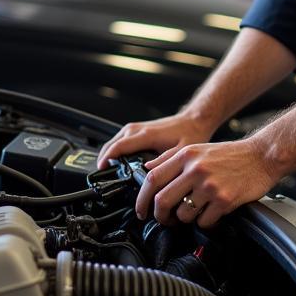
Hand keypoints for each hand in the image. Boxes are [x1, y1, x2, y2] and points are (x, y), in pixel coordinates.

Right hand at [96, 112, 214, 169]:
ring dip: (108, 153)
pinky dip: (115, 148)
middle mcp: (139, 129)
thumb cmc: (190, 134)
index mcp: (146, 135)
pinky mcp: (139, 129)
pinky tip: (117, 160)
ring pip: (115, 140)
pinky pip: (121, 138)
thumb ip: (164, 161)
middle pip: (113, 143)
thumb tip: (147, 171)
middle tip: (102, 175)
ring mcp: (138, 127)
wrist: (194, 120)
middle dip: (104, 157)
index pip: (119, 145)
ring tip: (106, 170)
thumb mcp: (180, 151)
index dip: (108, 158)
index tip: (101, 168)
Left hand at [135, 139, 277, 228]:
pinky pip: (204, 222)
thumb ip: (170, 158)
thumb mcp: (197, 149)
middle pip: (162, 200)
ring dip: (186, 219)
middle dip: (160, 216)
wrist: (262, 156)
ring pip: (183, 215)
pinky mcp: (224, 200)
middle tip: (164, 220)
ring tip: (196, 211)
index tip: (142, 210)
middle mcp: (195, 169)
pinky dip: (205, 222)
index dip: (142, 199)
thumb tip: (148, 170)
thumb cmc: (230, 155)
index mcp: (186, 155)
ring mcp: (210, 186)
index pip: (153, 179)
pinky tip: (212, 211)